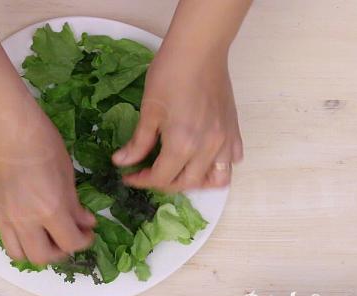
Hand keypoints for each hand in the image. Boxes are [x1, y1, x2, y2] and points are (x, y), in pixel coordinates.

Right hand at [0, 103, 94, 264]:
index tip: (87, 232)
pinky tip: (28, 223)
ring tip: (46, 237)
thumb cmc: (41, 141)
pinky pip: (5, 236)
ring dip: (36, 251)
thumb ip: (74, 202)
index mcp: (50, 209)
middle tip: (68, 237)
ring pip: (19, 254)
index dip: (84, 241)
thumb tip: (84, 221)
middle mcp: (26, 221)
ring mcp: (4, 217)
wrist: (3, 126)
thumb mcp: (66, 171)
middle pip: (43, 257)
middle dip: (60, 252)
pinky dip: (20, 238)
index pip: (70, 243)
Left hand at [112, 48, 242, 191]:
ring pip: (215, 179)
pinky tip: (202, 157)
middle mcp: (207, 149)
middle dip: (164, 183)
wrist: (199, 50)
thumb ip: (138, 142)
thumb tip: (122, 162)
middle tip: (148, 173)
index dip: (142, 181)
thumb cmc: (169, 74)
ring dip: (195, 181)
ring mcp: (224, 141)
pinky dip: (217, 167)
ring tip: (178, 171)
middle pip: (186, 183)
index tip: (129, 176)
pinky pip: (231, 161)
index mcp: (183, 144)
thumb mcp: (148, 110)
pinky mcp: (234, 131)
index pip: (161, 178)